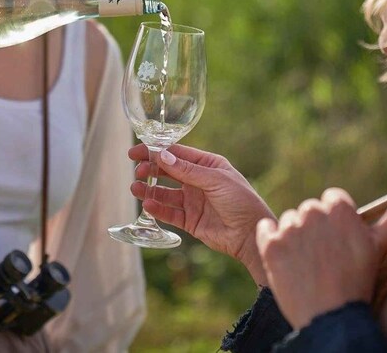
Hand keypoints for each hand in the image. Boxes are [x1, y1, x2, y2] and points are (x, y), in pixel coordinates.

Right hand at [130, 144, 274, 284]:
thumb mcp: (216, 180)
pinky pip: (169, 213)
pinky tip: (148, 205)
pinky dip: (157, 209)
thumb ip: (188, 170)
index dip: (156, 152)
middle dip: (150, 170)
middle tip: (137, 171)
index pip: (177, 154)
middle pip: (168, 172)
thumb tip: (162, 156)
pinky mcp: (190, 220)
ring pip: (165, 193)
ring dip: (149, 190)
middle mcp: (198, 181)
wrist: (251, 234)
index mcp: (207, 165)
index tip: (137, 151)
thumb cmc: (241, 201)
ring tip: (135, 188)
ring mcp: (193, 201)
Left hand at [255, 187, 386, 328]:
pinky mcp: (269, 244)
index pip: (332, 200)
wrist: (331, 318)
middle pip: (310, 210)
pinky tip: (287, 260)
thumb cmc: (359, 282)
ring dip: (295, 238)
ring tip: (309, 264)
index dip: (337, 222)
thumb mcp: (381, 246)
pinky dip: (272, 242)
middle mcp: (313, 213)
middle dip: (316, 229)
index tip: (340, 242)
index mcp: (339, 209)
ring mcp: (289, 228)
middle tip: (326, 257)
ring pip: (289, 221)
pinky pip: (265, 230)